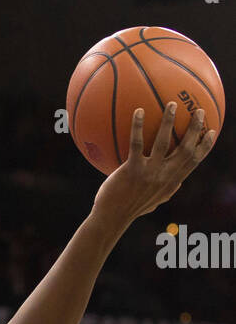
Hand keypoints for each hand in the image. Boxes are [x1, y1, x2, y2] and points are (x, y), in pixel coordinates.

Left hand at [92, 103, 216, 230]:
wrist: (112, 218)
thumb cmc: (131, 208)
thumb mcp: (155, 201)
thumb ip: (168, 190)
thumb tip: (179, 184)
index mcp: (172, 182)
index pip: (194, 162)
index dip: (205, 146)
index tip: (212, 131)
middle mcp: (165, 176)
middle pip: (186, 149)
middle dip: (195, 129)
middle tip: (198, 111)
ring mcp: (149, 173)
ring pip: (164, 143)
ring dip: (169, 122)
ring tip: (172, 104)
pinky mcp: (132, 170)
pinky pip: (136, 144)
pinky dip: (137, 126)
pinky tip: (138, 111)